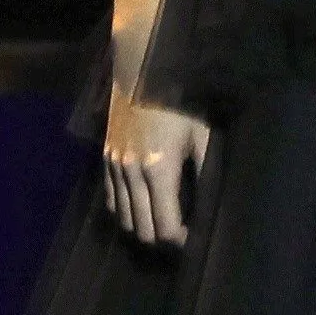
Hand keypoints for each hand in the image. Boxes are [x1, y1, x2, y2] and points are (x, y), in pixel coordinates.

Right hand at [102, 79, 212, 247]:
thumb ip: (206, 173)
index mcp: (159, 170)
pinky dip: (125, 213)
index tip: (195, 240)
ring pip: (123, 219)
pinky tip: (142, 209)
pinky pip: (111, 201)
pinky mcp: (105, 161)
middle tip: (182, 237)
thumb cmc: (181, 103)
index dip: (181, 241)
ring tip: (163, 226)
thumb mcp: (203, 136)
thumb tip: (211, 207)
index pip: (165, 226)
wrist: (142, 73)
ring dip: (142, 229)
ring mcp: (114, 168)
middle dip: (162, 240)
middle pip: (142, 230)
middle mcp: (131, 174)